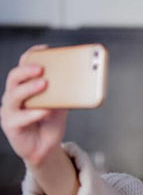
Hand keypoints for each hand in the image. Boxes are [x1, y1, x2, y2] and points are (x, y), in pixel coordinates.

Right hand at [0, 45, 67, 165]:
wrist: (45, 146)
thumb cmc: (51, 121)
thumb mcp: (61, 103)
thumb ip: (65, 92)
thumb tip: (81, 79)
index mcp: (25, 86)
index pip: (24, 66)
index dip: (31, 55)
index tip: (44, 49)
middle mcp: (14, 96)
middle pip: (14, 77)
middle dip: (27, 70)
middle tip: (41, 69)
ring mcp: (10, 110)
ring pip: (13, 96)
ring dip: (29, 88)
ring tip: (44, 84)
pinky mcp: (11, 126)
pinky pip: (20, 118)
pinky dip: (34, 113)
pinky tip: (45, 110)